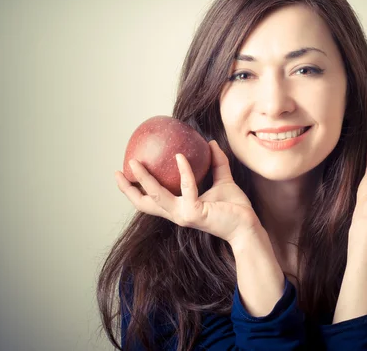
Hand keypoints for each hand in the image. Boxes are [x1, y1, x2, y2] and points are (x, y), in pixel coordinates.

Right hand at [115, 140, 259, 244]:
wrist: (248, 225)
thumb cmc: (235, 208)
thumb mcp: (222, 180)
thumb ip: (216, 163)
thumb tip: (210, 142)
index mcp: (178, 208)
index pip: (150, 202)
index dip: (133, 191)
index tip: (121, 175)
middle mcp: (177, 213)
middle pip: (143, 203)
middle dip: (127, 188)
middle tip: (119, 170)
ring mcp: (184, 215)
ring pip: (156, 196)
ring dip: (144, 179)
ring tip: (135, 162)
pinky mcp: (195, 213)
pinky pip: (186, 188)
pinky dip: (183, 171)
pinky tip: (180, 157)